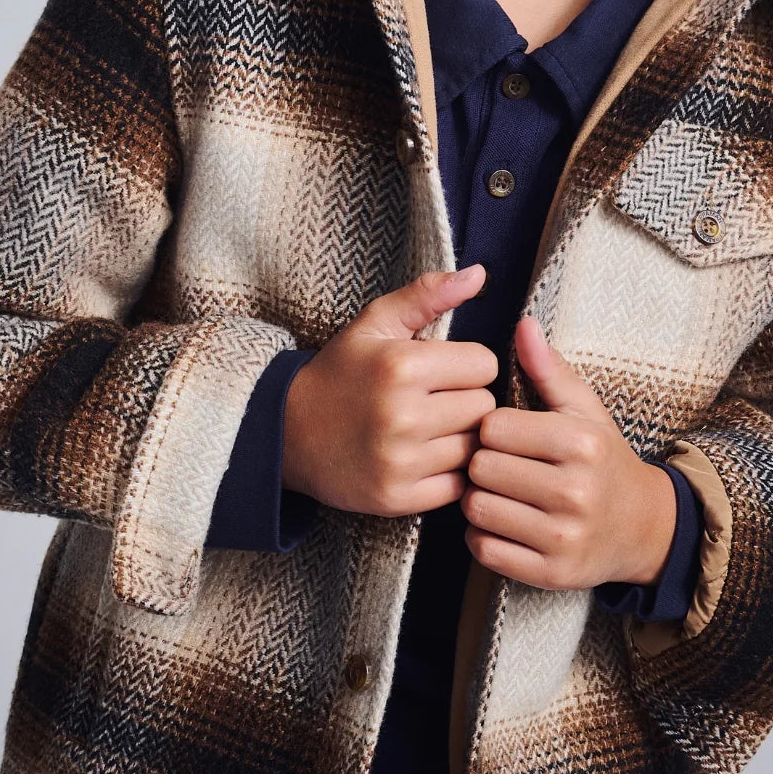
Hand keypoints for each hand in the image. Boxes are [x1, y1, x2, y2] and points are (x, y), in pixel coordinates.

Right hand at [282, 265, 496, 516]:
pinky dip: (449, 473)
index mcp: (402, 366)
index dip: (468, 364)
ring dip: (460, 438)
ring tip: (432, 428)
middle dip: (467, 400)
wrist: (287, 433)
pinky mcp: (398, 499)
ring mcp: (400, 462)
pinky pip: (458, 486)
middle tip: (438, 400)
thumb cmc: (341, 371)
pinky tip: (425, 457)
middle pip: (484, 408)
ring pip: (475, 448)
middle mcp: (403, 416)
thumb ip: (428, 294)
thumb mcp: (376, 323)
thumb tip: (480, 274)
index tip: (445, 370)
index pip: (485, 365)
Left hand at [460, 316, 676, 590]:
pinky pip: (484, 548)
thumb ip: (549, 368)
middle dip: (483, 463)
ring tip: (499, 491)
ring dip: (479, 498)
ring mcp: (564, 537)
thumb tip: (523, 324)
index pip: (493, 427)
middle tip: (500, 464)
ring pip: (477, 507)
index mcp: (581, 443)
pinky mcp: (551, 573)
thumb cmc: (602, 459)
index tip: (506, 434)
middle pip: (481, 467)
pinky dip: (483, 534)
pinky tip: (504, 521)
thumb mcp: (585, 409)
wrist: (642, 528)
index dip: (491, 428)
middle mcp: (575, 492)